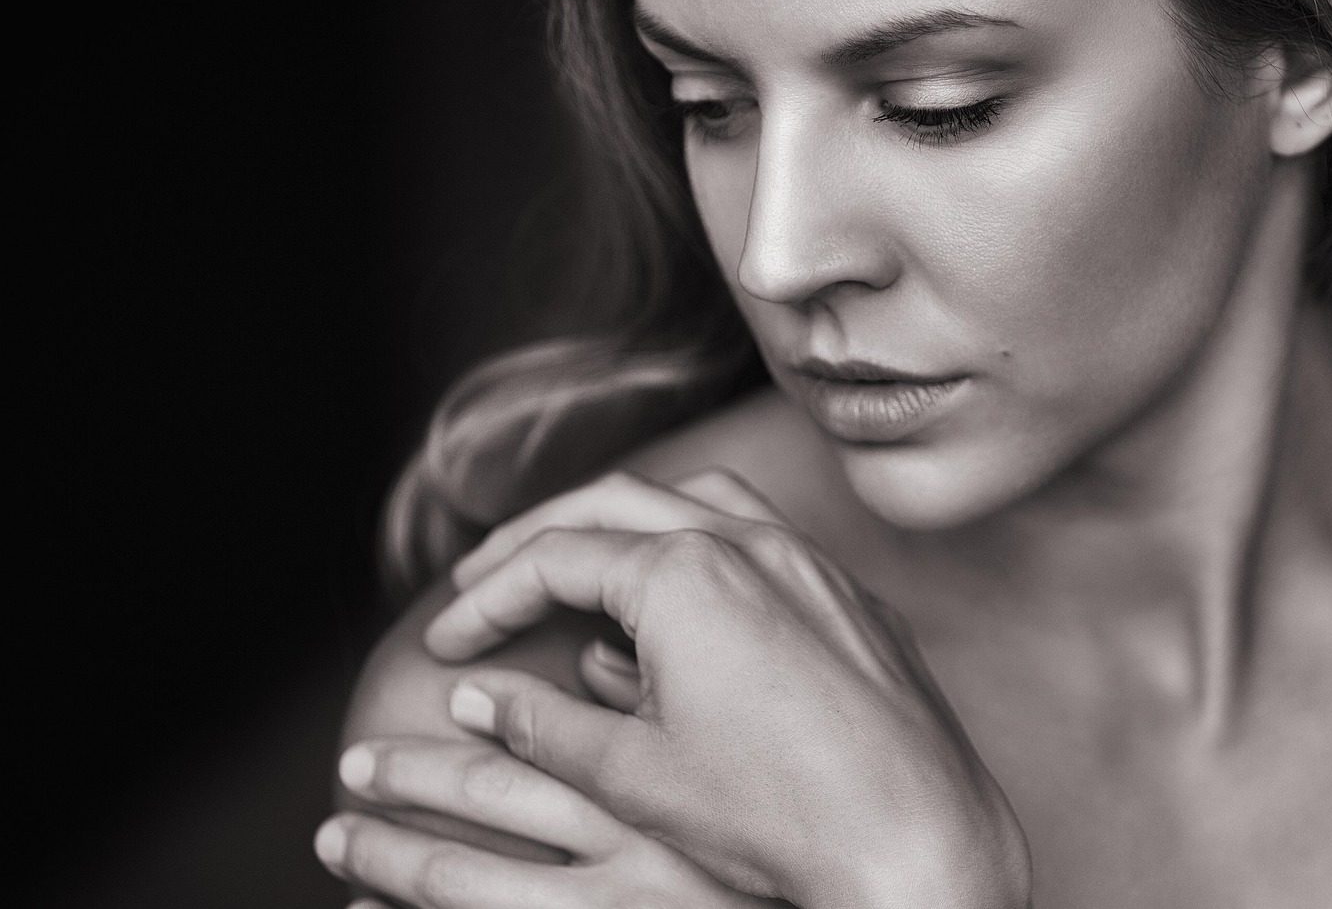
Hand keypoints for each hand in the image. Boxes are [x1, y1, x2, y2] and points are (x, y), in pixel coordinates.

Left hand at [315, 736, 785, 907]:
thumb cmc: (785, 863)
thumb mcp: (734, 796)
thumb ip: (672, 730)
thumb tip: (605, 657)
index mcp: (670, 807)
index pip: (556, 744)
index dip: (488, 713)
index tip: (448, 694)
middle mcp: (631, 867)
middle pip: (490, 800)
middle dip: (408, 776)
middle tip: (354, 763)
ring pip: (457, 884)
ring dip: (384, 854)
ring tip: (336, 835)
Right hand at [421, 469, 1031, 908]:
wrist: (913, 839)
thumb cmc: (777, 814)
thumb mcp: (632, 775)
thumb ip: (543, 724)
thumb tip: (478, 696)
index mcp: (686, 575)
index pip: (555, 560)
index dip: (487, 599)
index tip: (447, 642)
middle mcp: (753, 544)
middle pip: (615, 503)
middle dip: (540, 539)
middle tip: (485, 581)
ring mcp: (812, 563)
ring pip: (699, 500)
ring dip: (627, 521)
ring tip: (580, 564)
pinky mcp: (853, 597)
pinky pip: (765, 541)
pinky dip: (703, 547)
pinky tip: (684, 601)